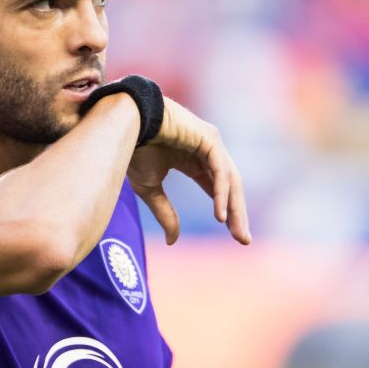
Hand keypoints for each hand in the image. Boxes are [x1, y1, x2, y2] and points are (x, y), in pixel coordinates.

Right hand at [128, 98, 250, 245]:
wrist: (125, 126)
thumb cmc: (134, 150)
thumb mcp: (150, 189)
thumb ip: (165, 213)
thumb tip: (173, 241)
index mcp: (194, 160)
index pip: (217, 188)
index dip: (227, 211)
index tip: (235, 236)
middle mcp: (206, 150)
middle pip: (229, 186)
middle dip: (237, 214)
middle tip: (244, 241)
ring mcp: (210, 142)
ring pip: (229, 179)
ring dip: (234, 208)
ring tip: (236, 233)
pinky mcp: (209, 138)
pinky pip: (219, 169)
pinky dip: (221, 193)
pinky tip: (220, 215)